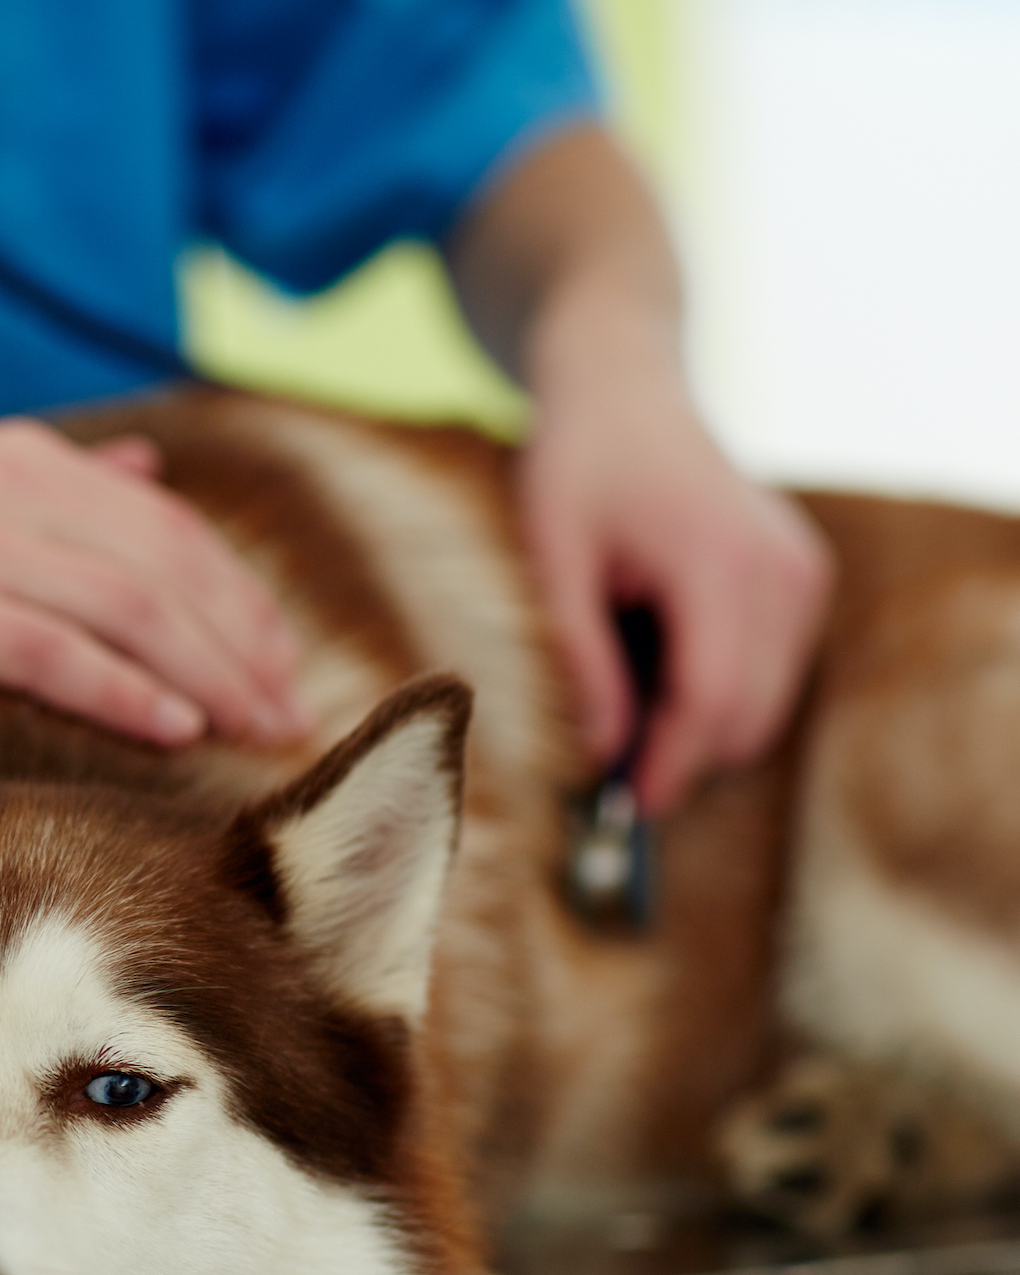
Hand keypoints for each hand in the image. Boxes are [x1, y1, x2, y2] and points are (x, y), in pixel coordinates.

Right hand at [0, 418, 310, 746]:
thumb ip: (55, 485)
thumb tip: (151, 468)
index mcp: (21, 459)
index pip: (169, 525)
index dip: (239, 597)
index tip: (285, 667)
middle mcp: (8, 486)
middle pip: (168, 564)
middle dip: (244, 642)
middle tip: (293, 719)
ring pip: (128, 605)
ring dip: (209, 673)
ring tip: (259, 731)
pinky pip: (50, 649)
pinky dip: (122, 688)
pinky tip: (175, 731)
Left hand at [519, 327, 832, 812]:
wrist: (625, 387)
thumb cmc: (575, 464)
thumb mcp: (550, 559)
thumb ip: (578, 656)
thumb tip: (601, 751)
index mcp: (716, 560)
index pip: (710, 698)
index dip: (670, 765)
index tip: (625, 807)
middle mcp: (779, 568)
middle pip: (746, 712)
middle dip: (681, 754)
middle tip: (606, 772)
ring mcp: (801, 571)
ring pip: (765, 700)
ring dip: (699, 722)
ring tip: (621, 690)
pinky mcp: (802, 576)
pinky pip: (770, 667)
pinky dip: (718, 686)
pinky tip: (656, 654)